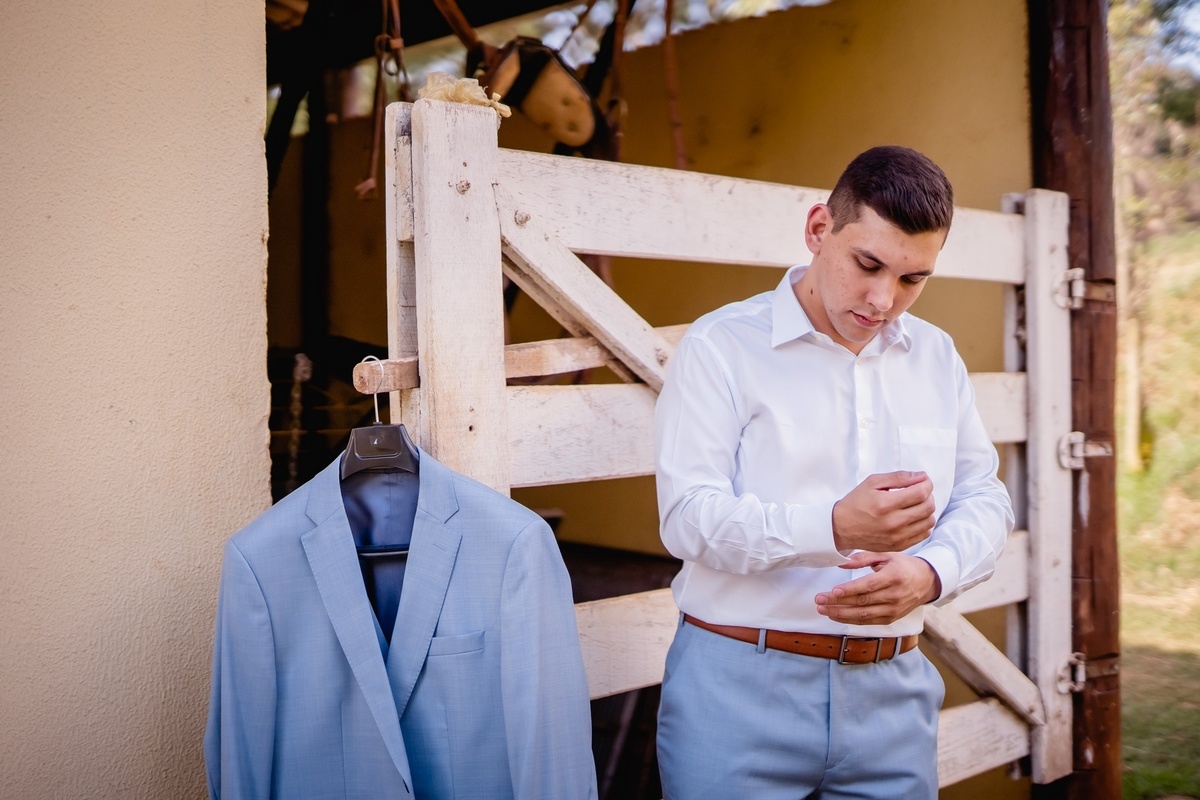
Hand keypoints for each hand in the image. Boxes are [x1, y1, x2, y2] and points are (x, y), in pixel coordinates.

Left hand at [814, 552, 940, 625]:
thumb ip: (864, 558)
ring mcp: (893, 610)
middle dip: (838, 603)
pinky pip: (868, 622)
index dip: (850, 590)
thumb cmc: (903, 566)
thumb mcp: (886, 555)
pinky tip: (836, 616)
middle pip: (862, 602)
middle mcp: (894, 596)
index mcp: (894, 577)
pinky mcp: (891, 619)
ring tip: (823, 610)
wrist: (927, 582)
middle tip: (819, 600)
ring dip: (841, 614)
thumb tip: (842, 563)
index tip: (833, 591)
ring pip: (863, 615)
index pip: (868, 586)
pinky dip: (850, 620)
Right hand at [832, 471, 934, 552]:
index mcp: (885, 504)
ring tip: (915, 504)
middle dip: (928, 495)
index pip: (921, 493)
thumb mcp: (872, 483)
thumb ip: (898, 477)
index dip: (926, 483)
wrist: (841, 528)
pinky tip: (913, 517)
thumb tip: (921, 476)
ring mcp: (897, 536)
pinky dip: (923, 523)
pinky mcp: (899, 545)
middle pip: (928, 507)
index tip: (922, 480)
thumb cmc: (856, 503)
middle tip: (918, 491)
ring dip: (927, 509)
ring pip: (929, 521)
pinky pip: (924, 534)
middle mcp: (893, 522)